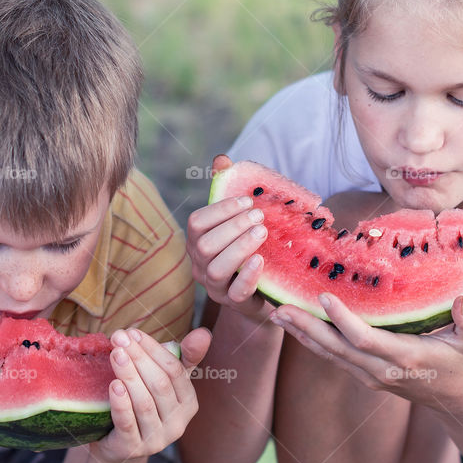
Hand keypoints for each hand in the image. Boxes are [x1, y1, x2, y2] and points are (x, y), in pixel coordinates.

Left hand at [90, 327, 211, 462]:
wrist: (117, 444)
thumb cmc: (143, 402)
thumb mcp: (163, 379)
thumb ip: (182, 356)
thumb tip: (204, 333)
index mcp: (188, 403)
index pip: (175, 371)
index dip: (154, 350)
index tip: (133, 333)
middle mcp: (177, 424)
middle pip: (160, 384)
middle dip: (139, 357)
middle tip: (119, 338)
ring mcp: (156, 439)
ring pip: (144, 402)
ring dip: (129, 375)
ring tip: (115, 354)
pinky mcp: (132, 449)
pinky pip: (128, 424)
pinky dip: (121, 403)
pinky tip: (114, 385)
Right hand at [186, 154, 268, 319]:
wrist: (265, 292)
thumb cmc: (249, 248)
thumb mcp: (240, 220)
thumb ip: (228, 189)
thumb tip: (221, 159)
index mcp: (199, 242)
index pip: (197, 223)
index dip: (220, 210)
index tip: (246, 201)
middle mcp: (201, 265)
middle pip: (205, 245)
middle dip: (232, 227)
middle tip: (259, 216)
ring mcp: (216, 287)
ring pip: (217, 269)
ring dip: (239, 248)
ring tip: (262, 233)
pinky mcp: (235, 303)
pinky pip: (235, 293)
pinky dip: (247, 275)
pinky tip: (261, 260)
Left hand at [270, 293, 462, 411]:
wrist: (456, 400)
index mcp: (405, 357)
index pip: (366, 339)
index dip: (343, 320)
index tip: (324, 296)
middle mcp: (381, 370)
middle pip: (336, 348)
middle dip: (306, 328)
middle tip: (280, 308)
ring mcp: (369, 376)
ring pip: (329, 354)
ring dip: (301, 334)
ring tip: (276, 313)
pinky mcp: (363, 375)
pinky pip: (332, 358)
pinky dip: (311, 342)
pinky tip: (294, 326)